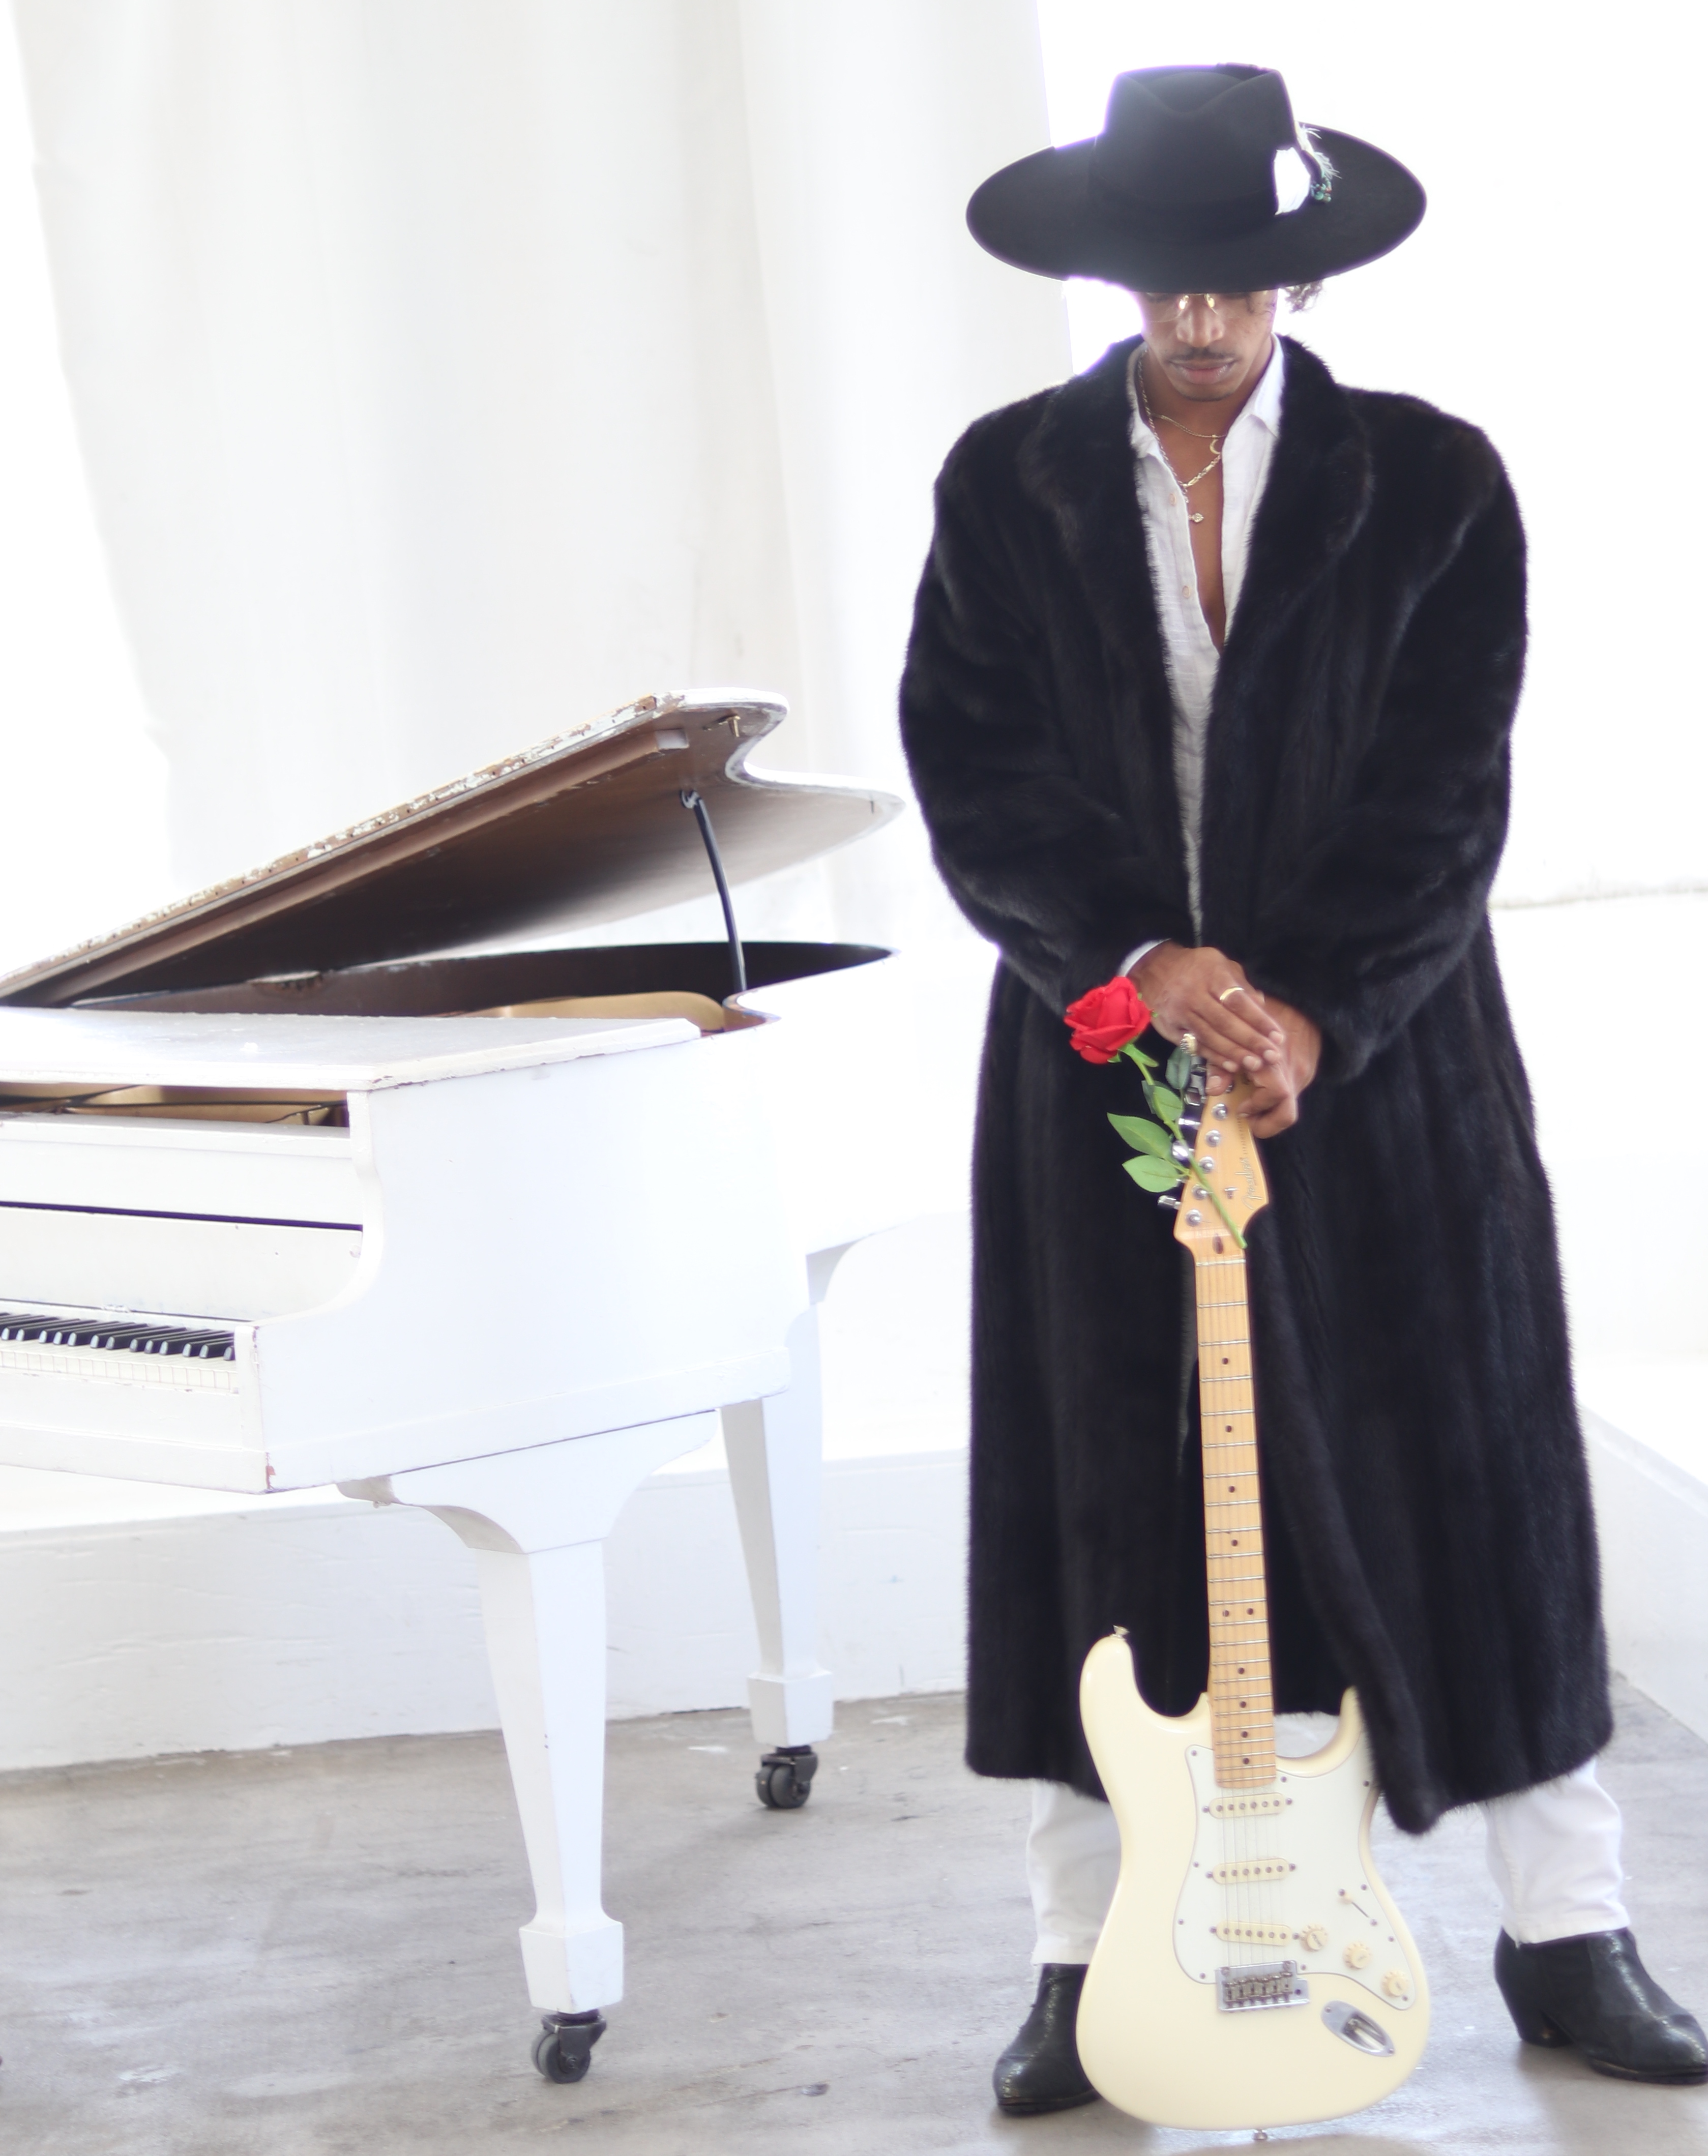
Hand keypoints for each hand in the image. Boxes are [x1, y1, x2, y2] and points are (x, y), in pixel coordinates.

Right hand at [1130, 942, 1285, 1076]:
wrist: (1154, 968)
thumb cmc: (1196, 967)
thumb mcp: (1221, 965)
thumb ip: (1243, 986)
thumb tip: (1263, 1009)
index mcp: (1210, 974)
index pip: (1237, 1001)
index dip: (1258, 1020)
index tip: (1277, 1036)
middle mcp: (1193, 993)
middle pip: (1225, 1022)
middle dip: (1251, 1041)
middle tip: (1271, 1056)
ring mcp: (1179, 1012)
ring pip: (1210, 1037)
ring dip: (1235, 1053)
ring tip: (1255, 1064)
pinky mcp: (1170, 1028)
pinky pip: (1195, 1046)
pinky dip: (1214, 1057)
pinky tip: (1231, 1066)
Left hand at [1232, 995, 1321, 1137]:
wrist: (1306, 997)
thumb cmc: (1265, 1011)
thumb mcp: (1239, 1031)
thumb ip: (1224, 1060)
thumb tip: (1213, 1090)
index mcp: (1276, 1058)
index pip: (1275, 1095)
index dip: (1256, 1107)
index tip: (1240, 1108)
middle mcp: (1294, 1069)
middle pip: (1287, 1114)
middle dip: (1266, 1124)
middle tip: (1248, 1118)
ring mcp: (1304, 1072)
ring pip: (1289, 1106)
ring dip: (1269, 1111)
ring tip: (1252, 1104)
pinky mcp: (1309, 1071)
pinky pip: (1291, 1092)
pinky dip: (1275, 1097)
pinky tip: (1261, 1087)